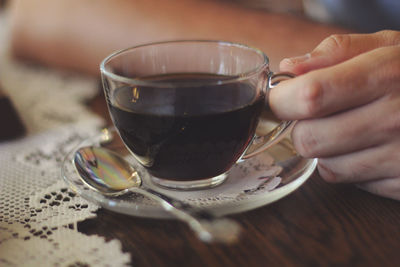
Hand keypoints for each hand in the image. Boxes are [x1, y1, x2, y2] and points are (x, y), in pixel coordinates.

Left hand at [270, 30, 399, 199]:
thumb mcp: (389, 47)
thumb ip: (337, 52)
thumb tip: (290, 69)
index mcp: (386, 76)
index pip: (310, 97)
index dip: (282, 100)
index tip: (279, 99)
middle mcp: (394, 119)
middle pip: (309, 139)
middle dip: (302, 127)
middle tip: (318, 115)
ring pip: (326, 166)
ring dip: (326, 150)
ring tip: (348, 129)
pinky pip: (352, 182)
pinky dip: (350, 166)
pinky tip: (367, 147)